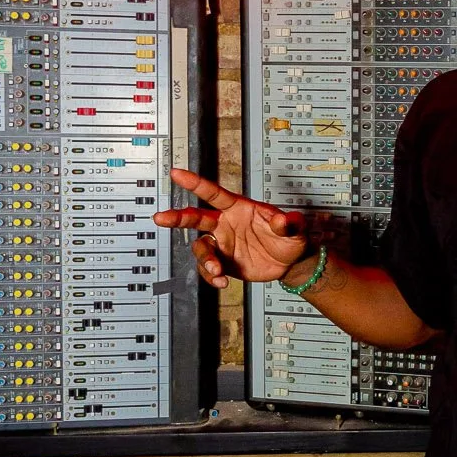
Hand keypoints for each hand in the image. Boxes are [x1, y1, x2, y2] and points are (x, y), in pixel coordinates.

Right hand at [155, 168, 313, 290]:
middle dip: (177, 217)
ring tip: (216, 269)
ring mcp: (222, 244)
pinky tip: (221, 282)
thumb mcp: (294, 228)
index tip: (177, 174)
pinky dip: (211, 276)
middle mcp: (225, 224)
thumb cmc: (289, 238)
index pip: (214, 193)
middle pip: (195, 217)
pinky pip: (208, 269)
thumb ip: (288, 223)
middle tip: (161, 218)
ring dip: (204, 259)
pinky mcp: (223, 262)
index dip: (195, 183)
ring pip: (200, 248)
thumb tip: (283, 221)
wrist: (290, 263)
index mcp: (238, 209)